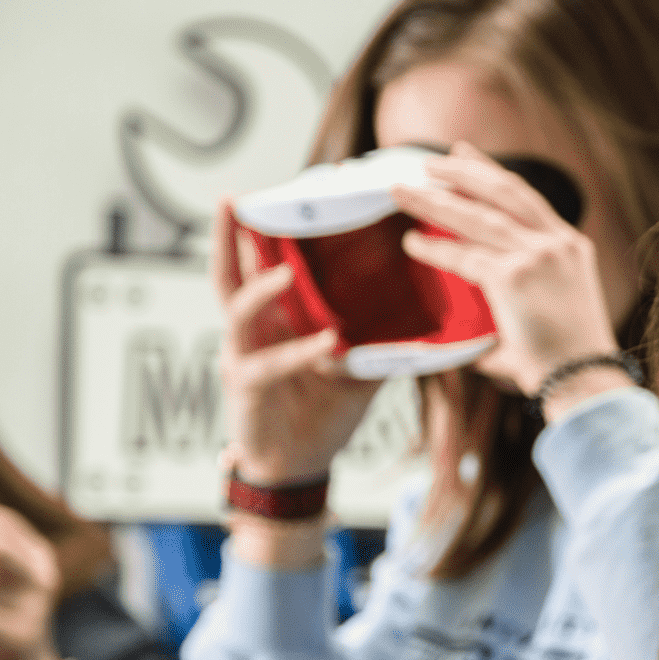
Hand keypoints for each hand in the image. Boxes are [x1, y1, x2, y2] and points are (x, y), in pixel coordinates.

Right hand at [214, 200, 379, 485]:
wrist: (300, 467)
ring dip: (262, 288)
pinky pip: (269, 365)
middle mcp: (253, 331)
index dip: (263, 231)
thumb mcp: (357, 369)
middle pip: (230, 273)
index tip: (279, 192)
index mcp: (275, 319)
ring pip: (239, 311)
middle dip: (229, 236)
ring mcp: (243, 357)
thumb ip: (379, 342)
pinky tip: (325, 342)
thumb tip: (429, 320)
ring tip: (286, 272)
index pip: (262, 264)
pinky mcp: (247, 389)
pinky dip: (297, 352)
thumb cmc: (322, 413)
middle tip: (235, 199)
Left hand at [392, 143, 630, 407]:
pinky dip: (435, 250)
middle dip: (461, 171)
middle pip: (502, 191)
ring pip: (477, 217)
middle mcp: (558, 244)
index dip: (490, 172)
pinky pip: (464, 257)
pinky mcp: (515, 276)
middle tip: (428, 162)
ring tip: (401, 191)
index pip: (525, 196)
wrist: (584, 381)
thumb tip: (478, 327)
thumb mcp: (551, 313)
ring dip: (436, 201)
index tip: (464, 155)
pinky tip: (412, 243)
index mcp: (572, 247)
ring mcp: (538, 256)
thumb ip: (516, 302)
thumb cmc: (566, 361)